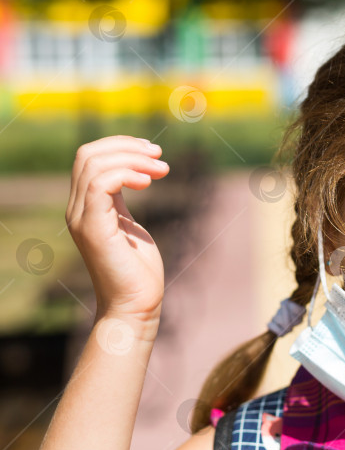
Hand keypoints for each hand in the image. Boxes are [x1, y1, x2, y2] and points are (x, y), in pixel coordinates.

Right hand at [65, 135, 169, 321]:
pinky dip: (127, 174)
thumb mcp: (130, 224)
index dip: (120, 145)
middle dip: (127, 146)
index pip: (89, 157)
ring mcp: (82, 219)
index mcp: (85, 206)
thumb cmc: (138, 269)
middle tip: (160, 157)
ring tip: (162, 170)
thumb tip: (134, 173)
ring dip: (133, 159)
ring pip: (94, 165)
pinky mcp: (93, 229)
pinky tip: (150, 181)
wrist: (137, 304)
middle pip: (88, 154)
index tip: (153, 151)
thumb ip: (123, 201)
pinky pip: (100, 185)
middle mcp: (77, 209)